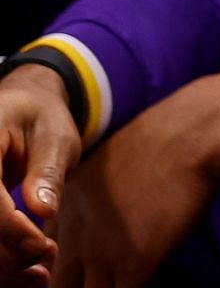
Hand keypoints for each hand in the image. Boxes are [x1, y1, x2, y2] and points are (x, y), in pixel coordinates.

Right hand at [1, 65, 76, 285]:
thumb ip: (46, 172)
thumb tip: (43, 210)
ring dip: (3, 267)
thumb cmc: (41, 119)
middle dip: (6, 253)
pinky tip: (29, 273)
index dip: (8, 228)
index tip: (41, 245)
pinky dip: (2, 267)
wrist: (23, 108)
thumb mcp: (54, 137)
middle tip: (46, 254)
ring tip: (40, 271)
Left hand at [46, 73, 219, 287]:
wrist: (189, 135)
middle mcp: (75, 234)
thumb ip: (95, 200)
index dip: (69, 269)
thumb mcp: (107, 167)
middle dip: (79, 286)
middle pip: (61, 284)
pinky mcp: (136, 262)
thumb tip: (110, 218)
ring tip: (126, 280)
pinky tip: (149, 277)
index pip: (49, 257)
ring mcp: (102, 251)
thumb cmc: (162, 143)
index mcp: (65, 210)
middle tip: (108, 278)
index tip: (91, 268)